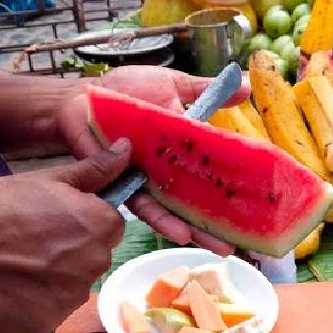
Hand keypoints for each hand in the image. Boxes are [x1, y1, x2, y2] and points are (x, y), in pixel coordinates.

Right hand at [0, 140, 130, 332]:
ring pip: (71, 287)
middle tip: (34, 242)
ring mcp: (72, 298)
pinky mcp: (47, 323)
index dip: (85, 223)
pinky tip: (10, 288)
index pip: (110, 227)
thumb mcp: (51, 178)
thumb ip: (96, 169)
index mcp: (102, 227)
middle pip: (93, 259)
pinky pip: (48, 311)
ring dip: (54, 280)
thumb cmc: (3, 204)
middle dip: (72, 252)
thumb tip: (127, 149)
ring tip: (19, 266)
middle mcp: (96, 264)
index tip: (56, 222)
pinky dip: (33, 303)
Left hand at [54, 66, 249, 256]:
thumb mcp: (172, 85)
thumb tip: (245, 86)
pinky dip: (159, 219)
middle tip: (233, 247)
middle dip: (212, 226)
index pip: (208, 177)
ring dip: (189, 228)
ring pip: (169, 210)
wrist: (83, 96)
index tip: (249, 214)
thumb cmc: (125, 91)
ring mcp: (144, 179)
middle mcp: (164, 172)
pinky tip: (178, 233)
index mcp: (180, 152)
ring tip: (212, 246)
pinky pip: (141, 205)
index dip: (226, 195)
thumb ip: (204, 90)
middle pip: (191, 202)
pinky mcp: (122, 183)